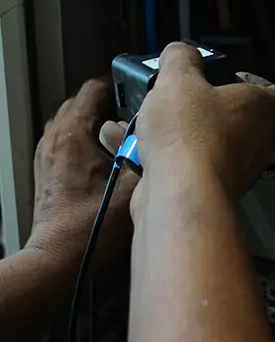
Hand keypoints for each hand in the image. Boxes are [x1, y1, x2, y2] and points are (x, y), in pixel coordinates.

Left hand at [27, 79, 137, 269]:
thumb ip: (147, 152)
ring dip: (97, 117)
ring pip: (73, 118)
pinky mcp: (48, 168)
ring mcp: (48, 153)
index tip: (138, 89)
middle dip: (109, 100)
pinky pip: (68, 136)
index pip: (93, 88)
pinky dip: (87, 134)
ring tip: (123, 128)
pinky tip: (107, 152)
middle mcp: (55, 138)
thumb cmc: (91, 226)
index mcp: (73, 134)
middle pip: (82, 100)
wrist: (58, 258)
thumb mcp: (133, 186)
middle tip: (136, 109)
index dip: (119, 83)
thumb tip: (159, 131)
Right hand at [135, 42, 274, 198]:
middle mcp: (257, 143)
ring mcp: (237, 172)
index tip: (235, 80)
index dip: (266, 88)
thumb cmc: (190, 130)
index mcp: (261, 110)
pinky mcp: (210, 193)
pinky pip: (189, 168)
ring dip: (185, 134)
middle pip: (243, 121)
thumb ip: (181, 59)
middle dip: (212, 109)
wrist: (179, 194)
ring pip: (213, 145)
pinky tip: (132, 146)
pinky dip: (165, 157)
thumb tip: (181, 53)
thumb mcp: (179, 79)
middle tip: (184, 99)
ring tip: (150, 120)